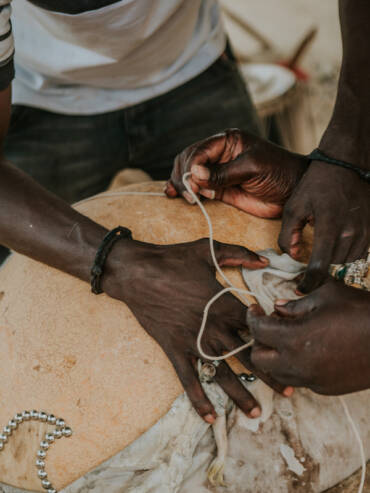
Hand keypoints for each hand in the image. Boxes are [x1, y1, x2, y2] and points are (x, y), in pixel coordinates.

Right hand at [103, 237, 282, 421]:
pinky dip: (199, 398)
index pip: (258, 327)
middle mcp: (214, 327)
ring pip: (222, 372)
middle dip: (270, 374)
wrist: (137, 271)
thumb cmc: (174, 259)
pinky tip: (210, 417)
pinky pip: (188, 378)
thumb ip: (239, 254)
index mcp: (225, 304)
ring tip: (256, 414)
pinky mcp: (174, 348)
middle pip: (248, 355)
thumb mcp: (209, 249)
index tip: (291, 350)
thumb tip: (265, 260)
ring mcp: (194, 341)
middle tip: (289, 392)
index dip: (276, 338)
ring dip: (240, 394)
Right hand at [165, 129, 306, 217]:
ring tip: (187, 198)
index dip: (192, 166)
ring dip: (182, 185)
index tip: (194, 183)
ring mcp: (218, 173)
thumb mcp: (252, 167)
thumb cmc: (279, 172)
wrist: (294, 193)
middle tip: (191, 194)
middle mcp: (219, 154)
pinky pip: (197, 189)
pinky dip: (186, 192)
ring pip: (189, 175)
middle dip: (185, 176)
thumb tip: (194, 174)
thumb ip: (223, 173)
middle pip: (189, 161)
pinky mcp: (219, 190)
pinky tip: (174, 196)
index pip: (199, 150)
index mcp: (227, 141)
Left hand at [247, 279, 369, 394]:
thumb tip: (278, 308)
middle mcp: (298, 364)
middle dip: (259, 340)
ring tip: (287, 338)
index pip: (257, 330)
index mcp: (294, 338)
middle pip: (258, 358)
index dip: (251, 316)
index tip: (255, 308)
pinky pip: (298, 379)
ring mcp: (312, 380)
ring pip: (276, 373)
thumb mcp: (327, 296)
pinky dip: (294, 366)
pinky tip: (308, 351)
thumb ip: (296, 304)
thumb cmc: (363, 312)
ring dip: (275, 356)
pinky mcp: (326, 389)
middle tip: (271, 324)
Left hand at [279, 161, 369, 293]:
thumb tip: (293, 256)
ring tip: (323, 244)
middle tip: (308, 258)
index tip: (301, 288)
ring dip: (332, 258)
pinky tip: (336, 240)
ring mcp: (365, 231)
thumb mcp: (294, 207)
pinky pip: (358, 253)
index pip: (320, 266)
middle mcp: (351, 232)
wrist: (346, 166)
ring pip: (345, 261)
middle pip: (332, 265)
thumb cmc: (316, 185)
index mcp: (330, 226)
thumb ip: (289, 235)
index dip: (309, 282)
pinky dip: (345, 252)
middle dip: (318, 265)